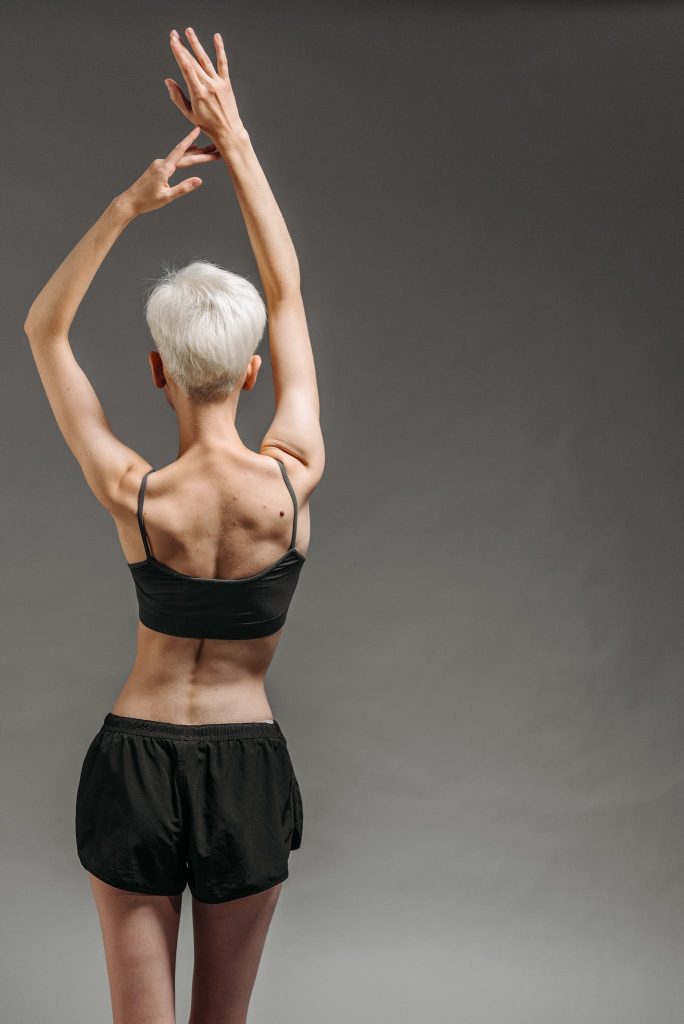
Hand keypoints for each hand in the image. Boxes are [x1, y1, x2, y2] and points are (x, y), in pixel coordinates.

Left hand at [117, 126, 220, 216]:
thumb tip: (199, 180)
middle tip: (215, 149)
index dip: (190, 140)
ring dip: (194, 154)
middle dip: (201, 152)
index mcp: (164, 168)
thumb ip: (183, 188)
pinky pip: (174, 160)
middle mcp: (161, 163)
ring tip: (207, 150)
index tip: (198, 129)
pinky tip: (189, 154)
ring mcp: (159, 165)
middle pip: (185, 155)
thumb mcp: (167, 197)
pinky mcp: (158, 169)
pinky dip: (184, 157)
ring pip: (180, 158)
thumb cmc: (147, 201)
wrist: (130, 201)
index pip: (180, 151)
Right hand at [165, 27, 244, 144]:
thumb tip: (168, 81)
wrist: (228, 131)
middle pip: (193, 62)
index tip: (173, 41)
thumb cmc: (207, 125)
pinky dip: (220, 49)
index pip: (186, 68)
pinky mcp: (226, 83)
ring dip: (197, 44)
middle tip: (174, 34)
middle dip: (183, 46)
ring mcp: (218, 83)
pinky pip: (223, 63)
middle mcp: (209, 86)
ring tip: (189, 31)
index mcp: (198, 93)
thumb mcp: (189, 113)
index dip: (179, 53)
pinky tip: (216, 37)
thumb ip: (178, 96)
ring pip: (206, 60)